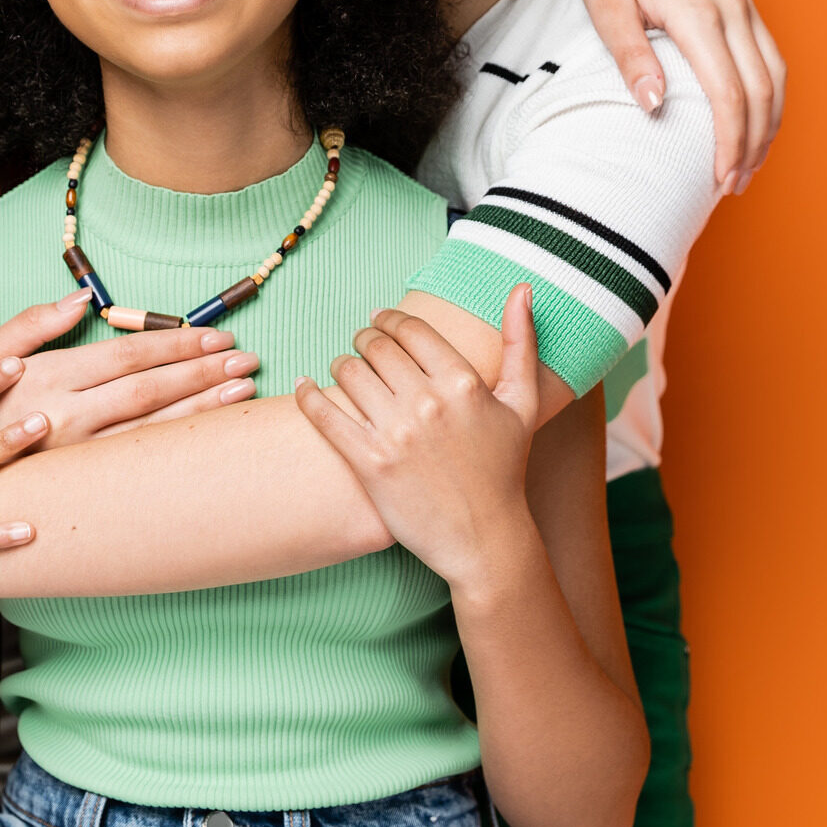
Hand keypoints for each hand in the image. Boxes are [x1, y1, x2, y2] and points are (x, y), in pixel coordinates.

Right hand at [0, 296, 258, 448]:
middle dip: (202, 374)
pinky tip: (203, 449)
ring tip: (242, 394)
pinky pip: (132, 471)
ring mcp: (70, 458)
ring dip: (200, 412)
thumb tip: (81, 297)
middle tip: (248, 361)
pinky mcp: (71, 489)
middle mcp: (64, 416)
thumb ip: (32, 324)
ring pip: (149, 433)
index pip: (127, 355)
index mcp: (48, 376)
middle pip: (149, 392)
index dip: (176, 345)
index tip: (217, 337)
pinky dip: (173, 455)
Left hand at [294, 286, 540, 592]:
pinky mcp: (369, 463)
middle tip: (361, 344)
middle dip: (364, 340)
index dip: (389, 319)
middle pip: (375, 347)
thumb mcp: (522, 404)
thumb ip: (522, 342)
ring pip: (348, 374)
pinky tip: (303, 387)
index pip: (410, 329)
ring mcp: (396, 434)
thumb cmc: (503, 469)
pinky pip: (325, 415)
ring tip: (344, 370)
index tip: (380, 321)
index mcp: (463, 382)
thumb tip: (523, 287)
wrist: (484, 539)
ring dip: (341, 365)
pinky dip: (308, 395)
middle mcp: (427, 403)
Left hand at [558, 0, 785, 192]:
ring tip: (748, 163)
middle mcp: (732, 7)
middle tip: (733, 185)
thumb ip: (631, 57)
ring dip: (769, 122)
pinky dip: (769, 94)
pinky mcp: (742, 0)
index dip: (730, 140)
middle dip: (753, 143)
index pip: (728, 91)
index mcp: (698, 13)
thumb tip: (655, 107)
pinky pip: (769, 54)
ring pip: (776, 73)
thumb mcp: (606, 8)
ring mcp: (743, 1)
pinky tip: (754, 119)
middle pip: (762, 89)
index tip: (720, 178)